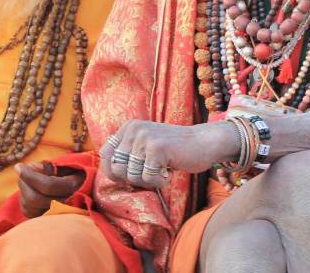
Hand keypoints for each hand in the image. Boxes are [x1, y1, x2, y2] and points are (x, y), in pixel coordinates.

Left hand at [14, 162, 85, 217]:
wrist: (86, 193)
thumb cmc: (74, 174)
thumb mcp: (66, 166)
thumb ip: (48, 167)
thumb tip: (29, 168)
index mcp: (73, 187)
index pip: (47, 185)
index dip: (30, 175)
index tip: (18, 166)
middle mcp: (66, 205)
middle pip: (35, 198)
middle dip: (25, 182)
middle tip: (22, 170)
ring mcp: (57, 216)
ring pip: (30, 207)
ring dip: (23, 190)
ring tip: (28, 179)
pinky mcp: (47, 221)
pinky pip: (28, 212)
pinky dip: (24, 199)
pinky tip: (29, 190)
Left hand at [100, 120, 238, 187]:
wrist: (204, 141)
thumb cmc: (175, 150)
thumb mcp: (146, 145)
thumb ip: (129, 154)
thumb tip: (109, 174)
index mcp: (128, 128)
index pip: (105, 153)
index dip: (112, 171)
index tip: (126, 178)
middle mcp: (133, 130)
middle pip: (116, 168)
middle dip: (132, 179)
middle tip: (150, 174)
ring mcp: (144, 138)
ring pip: (132, 176)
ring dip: (149, 181)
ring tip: (162, 169)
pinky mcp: (157, 149)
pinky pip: (148, 178)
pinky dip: (160, 181)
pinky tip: (169, 171)